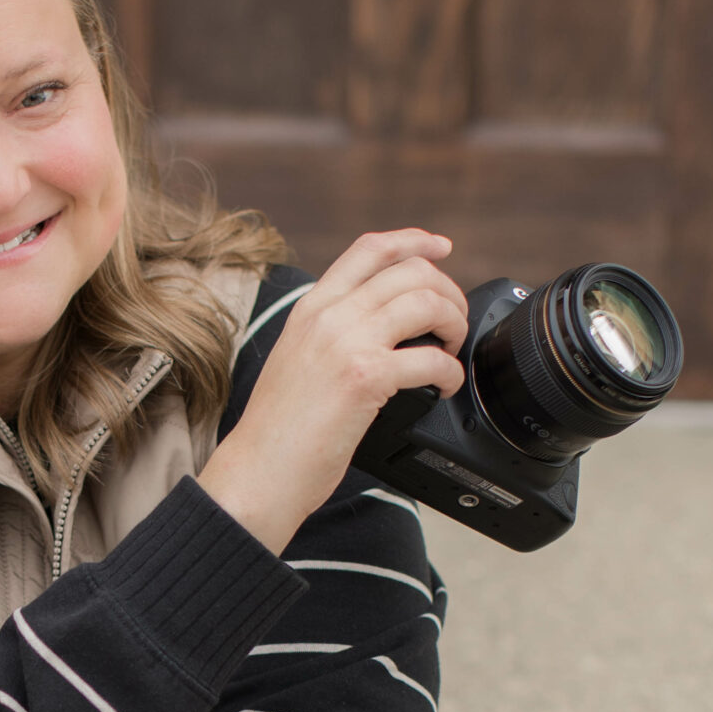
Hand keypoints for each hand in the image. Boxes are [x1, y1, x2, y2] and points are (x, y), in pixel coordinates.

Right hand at [198, 229, 467, 553]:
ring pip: (426, 302)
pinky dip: (451, 372)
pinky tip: (444, 387)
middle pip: (409, 271)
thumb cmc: (278, 431)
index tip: (441, 248)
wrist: (258, 470)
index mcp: (311, 308)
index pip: (369, 249)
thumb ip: (332, 334)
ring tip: (451, 351)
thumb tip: (383, 328)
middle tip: (454, 323)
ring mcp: (346, 342)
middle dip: (448, 292)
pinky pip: (431, 358)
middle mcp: (328, 316)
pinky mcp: (365, 377)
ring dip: (454, 324)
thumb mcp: (297, 360)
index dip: (414, 241)